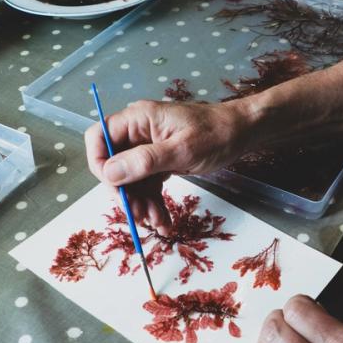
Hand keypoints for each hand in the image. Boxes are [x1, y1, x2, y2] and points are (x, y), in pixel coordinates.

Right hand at [84, 99, 253, 229]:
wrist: (244, 133)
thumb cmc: (216, 134)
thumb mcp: (181, 150)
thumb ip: (144, 161)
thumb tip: (109, 173)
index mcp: (138, 119)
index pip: (99, 137)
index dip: (98, 163)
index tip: (114, 189)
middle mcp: (138, 132)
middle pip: (113, 164)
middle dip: (125, 193)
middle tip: (138, 215)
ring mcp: (148, 148)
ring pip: (131, 181)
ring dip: (140, 204)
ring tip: (157, 223)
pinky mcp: (160, 161)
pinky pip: (148, 185)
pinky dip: (153, 203)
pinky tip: (163, 221)